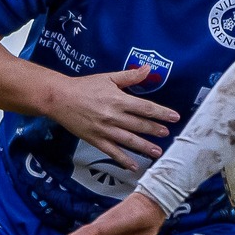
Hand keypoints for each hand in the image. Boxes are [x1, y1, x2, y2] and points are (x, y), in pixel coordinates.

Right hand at [41, 65, 181, 168]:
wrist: (59, 98)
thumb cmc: (85, 86)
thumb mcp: (108, 77)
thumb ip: (130, 76)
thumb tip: (148, 68)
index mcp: (118, 100)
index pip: (145, 108)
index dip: (161, 113)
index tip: (174, 117)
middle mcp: (114, 116)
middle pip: (140, 125)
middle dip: (156, 130)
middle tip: (168, 134)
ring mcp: (105, 130)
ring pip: (130, 140)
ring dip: (145, 147)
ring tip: (158, 152)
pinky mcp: (96, 140)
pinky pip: (112, 152)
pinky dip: (124, 160)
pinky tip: (134, 166)